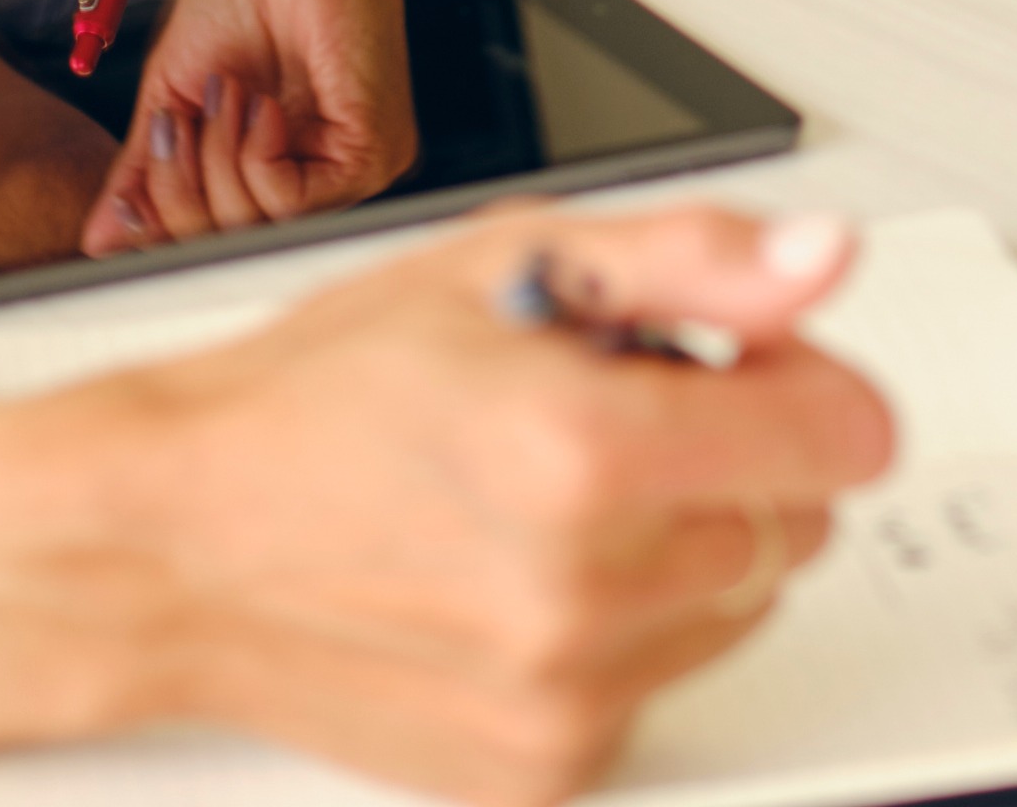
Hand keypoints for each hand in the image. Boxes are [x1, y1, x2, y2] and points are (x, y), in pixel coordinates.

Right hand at [49, 206, 896, 803]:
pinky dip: (620, 632)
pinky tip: (518, 579)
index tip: (749, 362)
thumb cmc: (314, 399)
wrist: (170, 544)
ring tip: (547, 500)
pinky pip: (661, 684)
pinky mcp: (544, 766)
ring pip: (738, 605)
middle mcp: (588, 590)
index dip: (804, 378)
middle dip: (733, 458)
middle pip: (797, 522)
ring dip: (681, 548)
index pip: (846, 434)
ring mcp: (567, 694)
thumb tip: (821, 260)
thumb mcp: (504, 264)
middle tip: (603, 418)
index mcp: (587, 449)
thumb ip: (693, 259)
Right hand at [88, 0, 426, 252]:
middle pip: (226, 245)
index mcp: (271, 169)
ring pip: (255, 227)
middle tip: (176, 125)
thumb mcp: (175, 93)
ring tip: (224, 95)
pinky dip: (253, 156)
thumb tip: (102, 236)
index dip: (162, 226)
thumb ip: (145, 167)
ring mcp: (348, 174)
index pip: (210, 239)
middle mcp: (315, 181)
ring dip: (216, 161)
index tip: (127, 200)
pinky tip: (259, 106)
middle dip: (178, 193)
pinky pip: (291, 200)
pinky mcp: (373, 155)